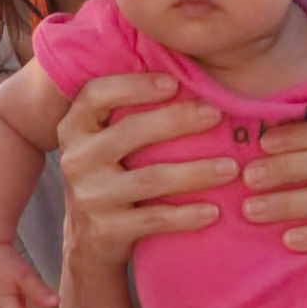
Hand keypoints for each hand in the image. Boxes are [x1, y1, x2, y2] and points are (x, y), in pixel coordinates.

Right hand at [56, 73, 230, 276]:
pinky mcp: (106, 230)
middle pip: (130, 132)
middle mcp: (76, 159)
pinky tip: (214, 211)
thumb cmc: (112, 176)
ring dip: (196, 172)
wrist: (89, 241)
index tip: (174, 82)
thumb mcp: (105, 141)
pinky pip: (154, 219)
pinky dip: (187, 215)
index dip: (134, 85)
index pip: (96, 95)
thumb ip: (129, 111)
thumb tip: (185, 65)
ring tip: (231, 167)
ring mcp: (90, 196)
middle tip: (218, 114)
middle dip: (178, 121)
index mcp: (75, 128)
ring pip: (150, 179)